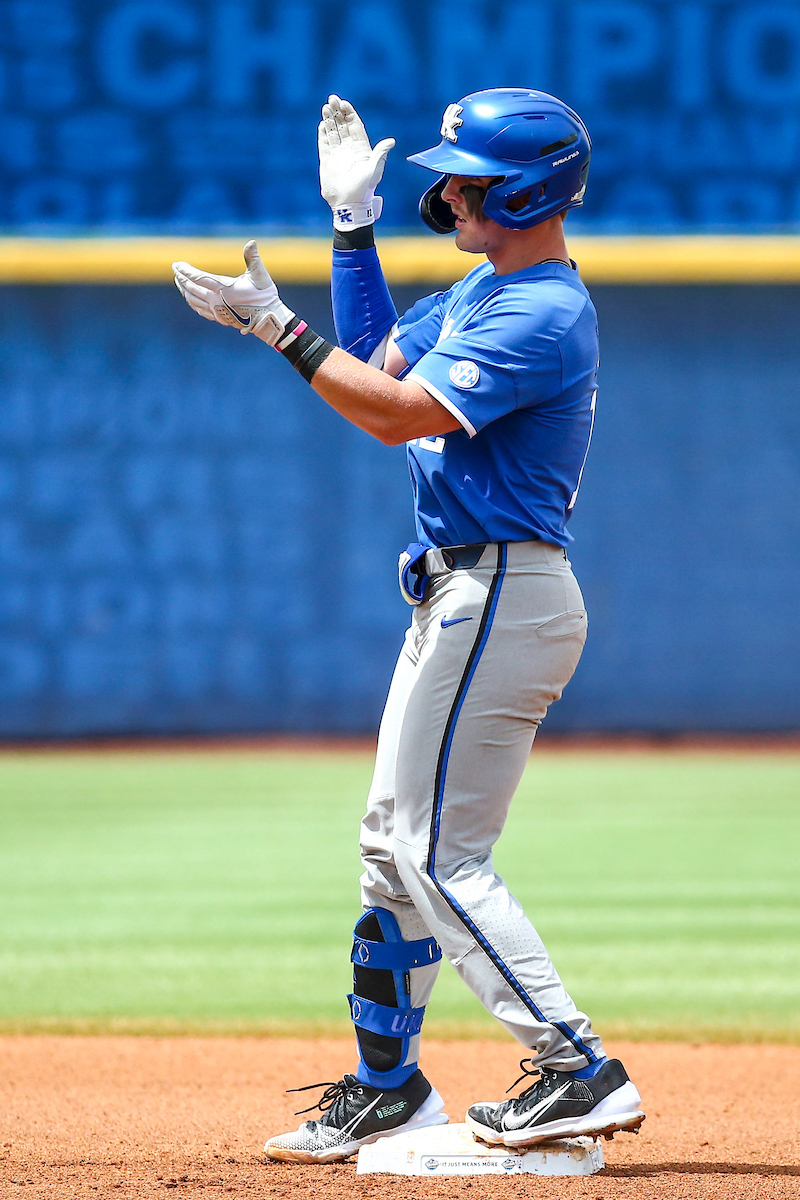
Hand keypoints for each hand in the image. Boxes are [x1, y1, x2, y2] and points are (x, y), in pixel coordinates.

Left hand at [172, 240, 294, 345]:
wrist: (269, 320)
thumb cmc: (265, 296)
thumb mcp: (260, 274)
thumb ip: (252, 257)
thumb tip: (251, 242)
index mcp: (224, 288)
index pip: (198, 278)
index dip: (185, 271)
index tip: (176, 264)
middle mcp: (217, 301)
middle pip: (192, 288)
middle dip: (181, 278)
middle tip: (174, 269)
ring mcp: (217, 311)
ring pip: (193, 300)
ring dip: (184, 290)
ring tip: (178, 281)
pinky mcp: (220, 318)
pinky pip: (200, 310)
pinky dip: (191, 302)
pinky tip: (189, 298)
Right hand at [318, 94, 394, 230]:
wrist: (349, 205)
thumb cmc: (364, 189)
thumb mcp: (374, 169)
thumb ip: (380, 154)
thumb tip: (392, 141)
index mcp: (362, 149)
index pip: (355, 126)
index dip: (350, 114)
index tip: (344, 103)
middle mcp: (349, 150)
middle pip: (343, 126)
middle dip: (338, 112)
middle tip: (332, 99)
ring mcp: (338, 155)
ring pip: (333, 133)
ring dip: (329, 120)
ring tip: (325, 107)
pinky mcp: (327, 162)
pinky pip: (324, 144)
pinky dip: (323, 134)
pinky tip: (322, 124)